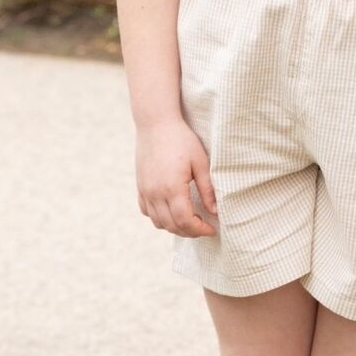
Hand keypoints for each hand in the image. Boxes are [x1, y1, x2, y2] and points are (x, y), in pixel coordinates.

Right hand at [136, 117, 217, 237]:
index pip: (185, 221)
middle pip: (172, 226)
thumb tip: (215, 211)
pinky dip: (159, 218)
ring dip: (175, 227)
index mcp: (172, 188)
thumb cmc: (182, 140)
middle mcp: (155, 193)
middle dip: (190, 232)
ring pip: (158, 222)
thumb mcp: (201, 162)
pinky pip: (146, 212)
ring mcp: (145, 191)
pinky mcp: (140, 186)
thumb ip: (207, 189)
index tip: (212, 229)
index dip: (200, 230)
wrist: (156, 124)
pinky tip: (172, 212)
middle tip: (204, 228)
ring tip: (191, 222)